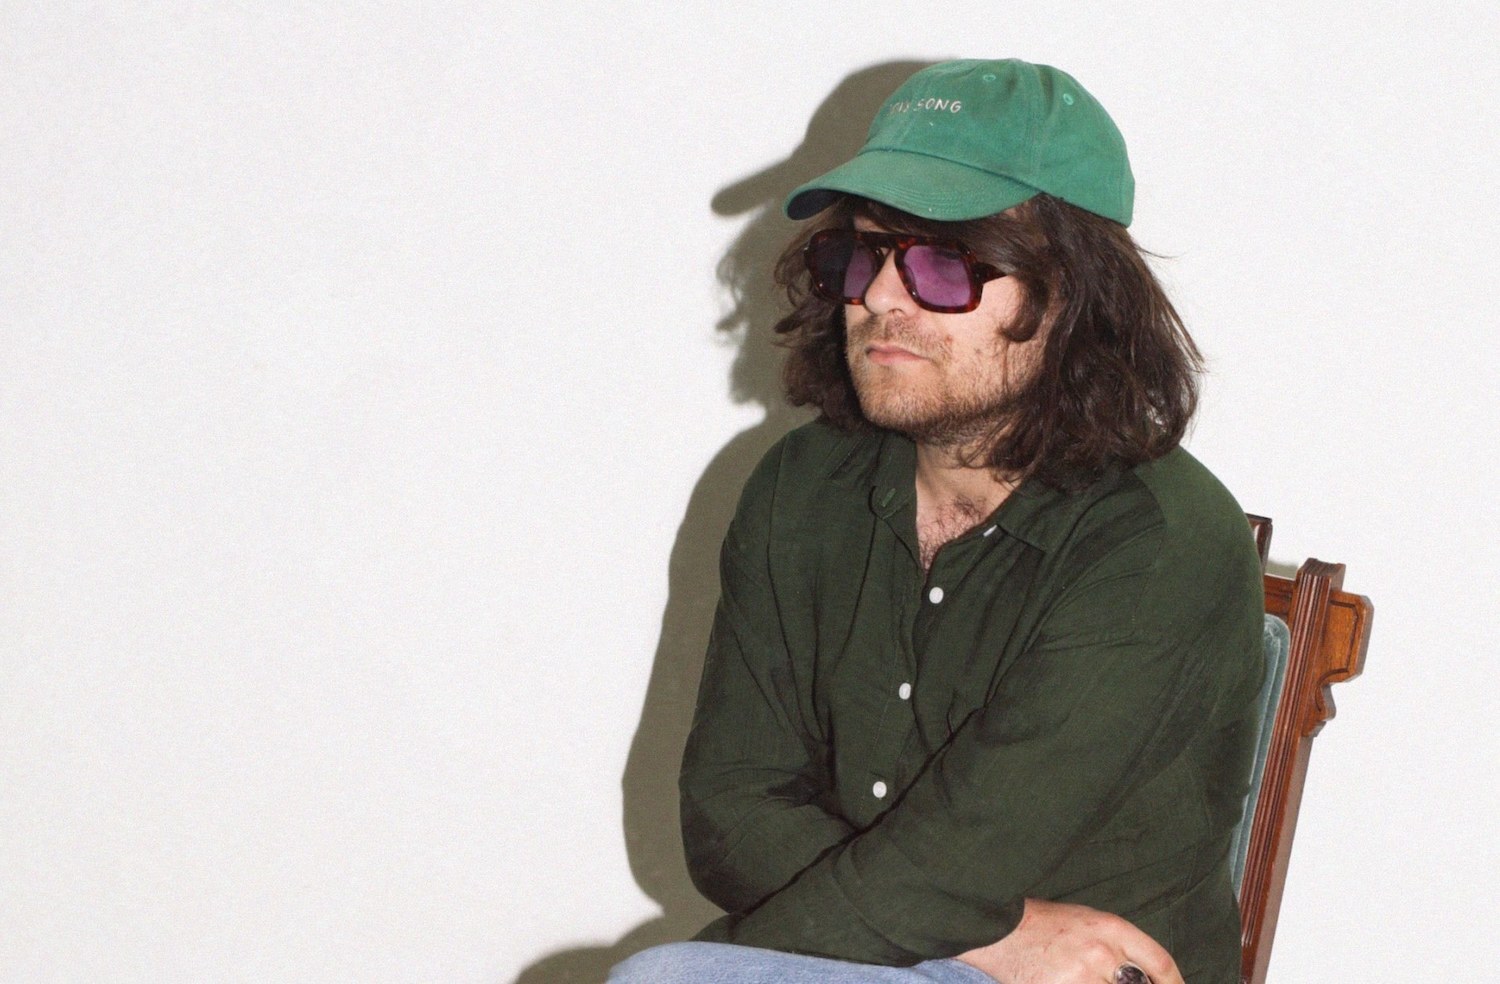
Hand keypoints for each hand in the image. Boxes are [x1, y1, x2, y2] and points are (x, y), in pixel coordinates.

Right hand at [955, 898, 1182, 983]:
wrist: (997, 928)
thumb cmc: (1042, 924)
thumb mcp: (1086, 922)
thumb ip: (1117, 946)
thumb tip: (1141, 978)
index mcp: (1111, 928)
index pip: (1160, 963)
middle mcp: (1101, 953)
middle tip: (1119, 983)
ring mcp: (1081, 976)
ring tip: (1083, 977)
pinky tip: (1070, 983)